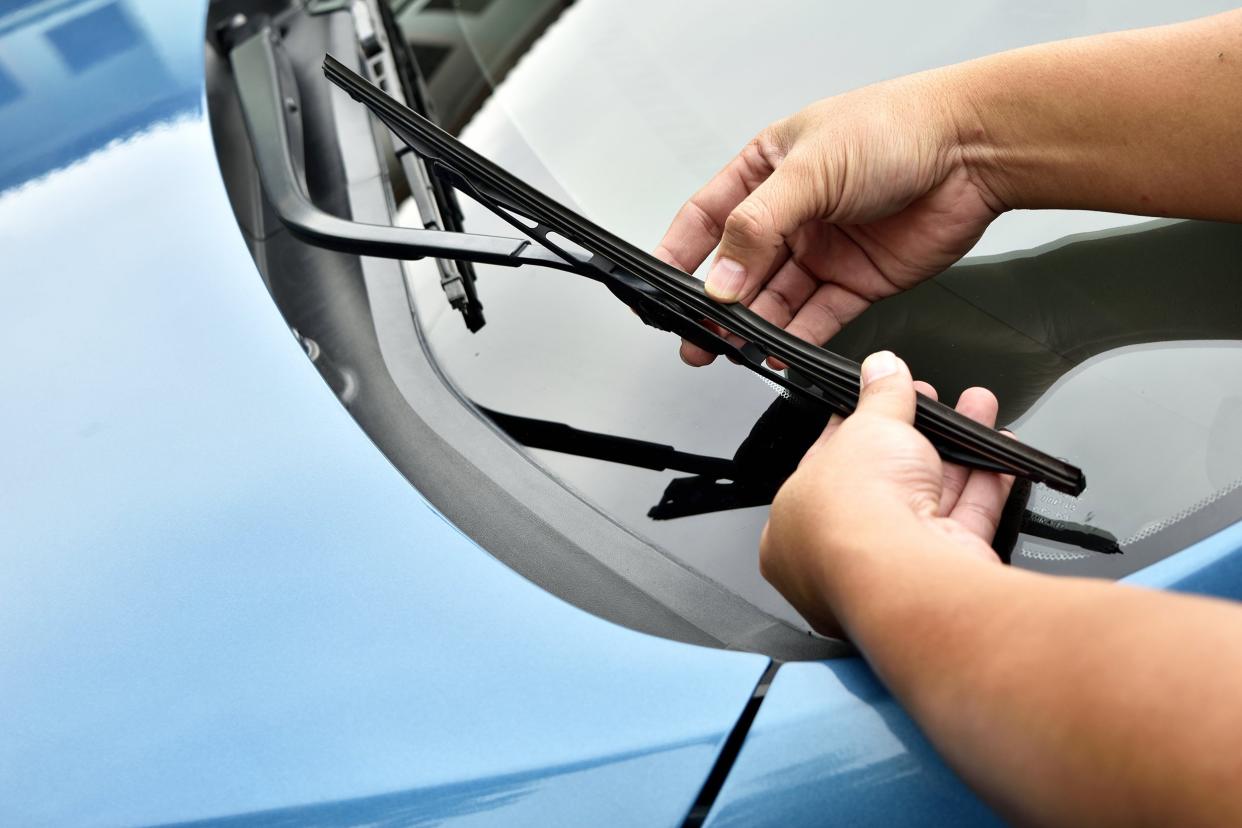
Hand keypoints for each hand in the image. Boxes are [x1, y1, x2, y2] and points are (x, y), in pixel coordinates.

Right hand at [654, 70, 1004, 365]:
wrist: (973, 151)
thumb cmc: (898, 129)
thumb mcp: (809, 170)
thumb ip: (757, 228)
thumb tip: (721, 279)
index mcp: (768, 169)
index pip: (708, 216)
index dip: (680, 253)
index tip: (658, 286)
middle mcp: (792, 212)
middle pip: (740, 267)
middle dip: (716, 305)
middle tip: (696, 335)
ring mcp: (823, 248)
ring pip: (775, 298)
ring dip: (752, 326)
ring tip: (732, 349)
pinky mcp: (856, 279)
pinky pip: (817, 316)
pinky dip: (796, 338)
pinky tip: (778, 351)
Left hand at [759, 351, 1013, 637]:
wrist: (906, 577)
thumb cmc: (854, 515)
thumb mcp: (864, 429)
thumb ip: (879, 396)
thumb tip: (881, 368)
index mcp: (793, 526)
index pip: (826, 467)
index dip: (857, 429)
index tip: (883, 402)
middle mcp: (841, 554)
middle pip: (885, 483)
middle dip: (917, 433)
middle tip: (932, 401)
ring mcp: (894, 568)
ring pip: (930, 498)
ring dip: (958, 450)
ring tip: (976, 406)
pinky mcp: (941, 574)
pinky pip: (965, 521)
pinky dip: (986, 485)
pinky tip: (1000, 452)